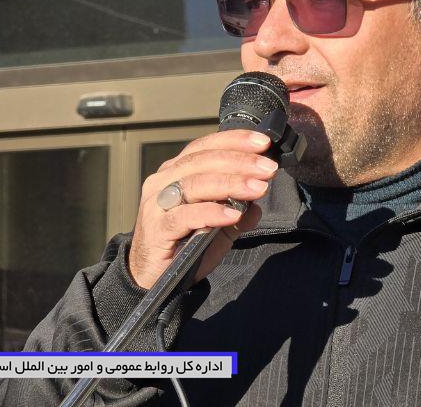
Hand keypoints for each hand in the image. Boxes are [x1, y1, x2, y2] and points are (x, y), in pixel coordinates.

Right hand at [128, 130, 275, 288]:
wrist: (152, 279)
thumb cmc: (184, 247)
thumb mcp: (218, 227)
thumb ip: (237, 213)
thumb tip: (258, 205)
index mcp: (176, 172)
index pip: (205, 146)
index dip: (234, 141)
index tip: (263, 142)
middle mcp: (163, 182)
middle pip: (203, 161)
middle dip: (240, 161)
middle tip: (268, 167)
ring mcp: (157, 204)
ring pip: (195, 183)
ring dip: (231, 183)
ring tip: (258, 188)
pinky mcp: (156, 228)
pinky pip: (185, 215)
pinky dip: (211, 212)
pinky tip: (232, 214)